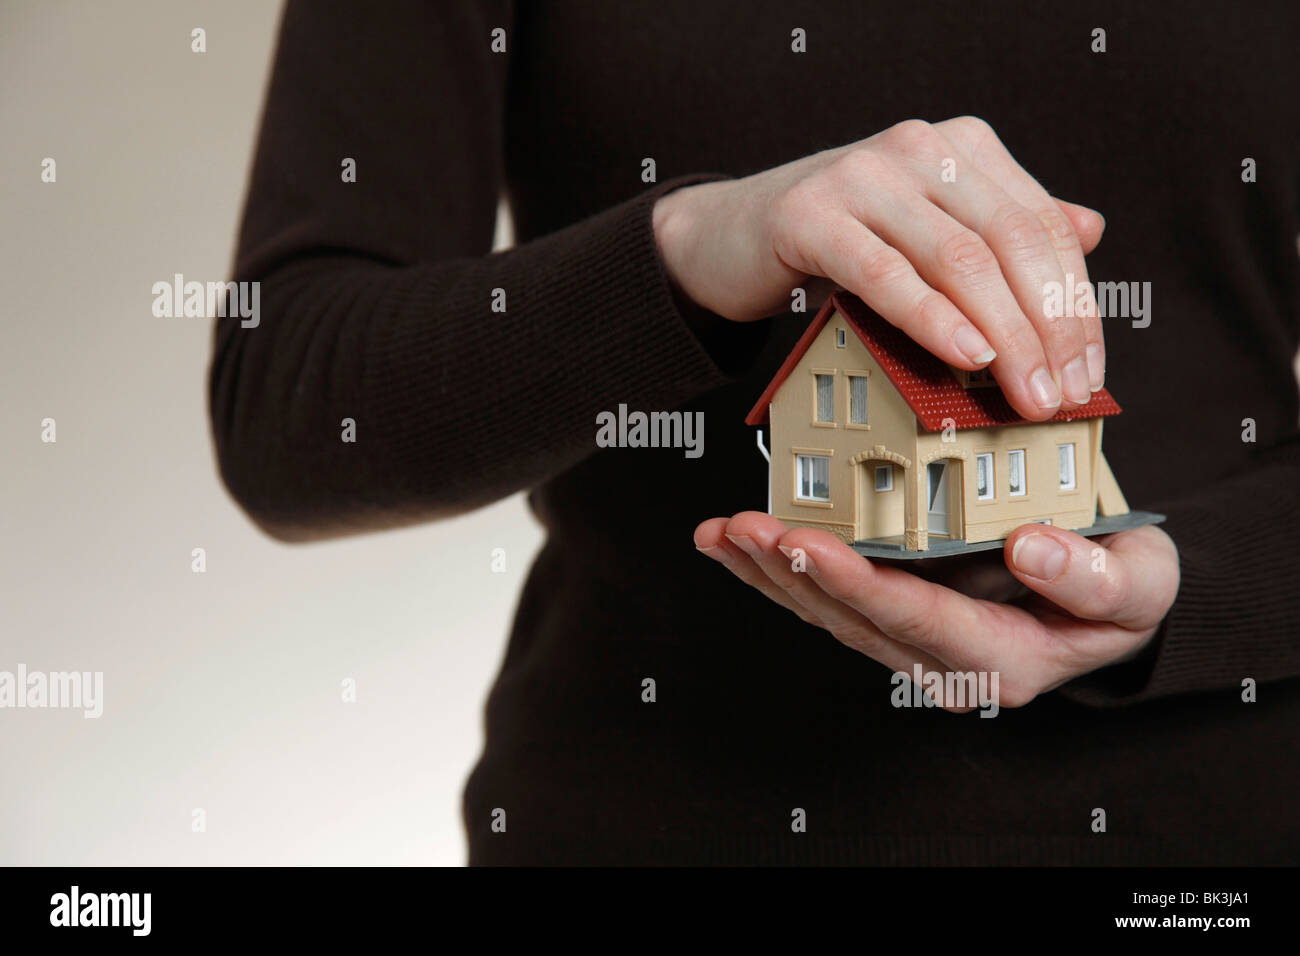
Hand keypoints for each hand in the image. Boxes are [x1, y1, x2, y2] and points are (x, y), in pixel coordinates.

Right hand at [653, 117, 1106, 419]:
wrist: (729, 236)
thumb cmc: (834, 242)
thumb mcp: (928, 230)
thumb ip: (1001, 227)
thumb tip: (1090, 231)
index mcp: (962, 147)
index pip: (1044, 226)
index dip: (1074, 303)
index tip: (1086, 370)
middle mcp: (919, 148)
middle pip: (1010, 242)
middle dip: (1045, 329)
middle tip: (1060, 396)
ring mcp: (862, 175)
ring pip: (958, 259)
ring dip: (1002, 336)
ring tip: (1023, 392)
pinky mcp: (809, 214)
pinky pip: (885, 273)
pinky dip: (932, 318)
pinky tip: (964, 355)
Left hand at [693, 512, 1179, 710]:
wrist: (1111, 602)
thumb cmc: (1125, 592)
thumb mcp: (1140, 585)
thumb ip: (1096, 581)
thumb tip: (1030, 549)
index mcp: (1001, 660)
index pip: (914, 619)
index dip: (854, 582)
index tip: (803, 544)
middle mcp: (943, 662)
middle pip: (853, 620)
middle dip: (791, 572)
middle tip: (741, 528)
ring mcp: (912, 644)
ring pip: (827, 613)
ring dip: (769, 572)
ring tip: (720, 533)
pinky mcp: (893, 618)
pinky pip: (829, 596)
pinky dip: (781, 566)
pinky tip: (739, 541)